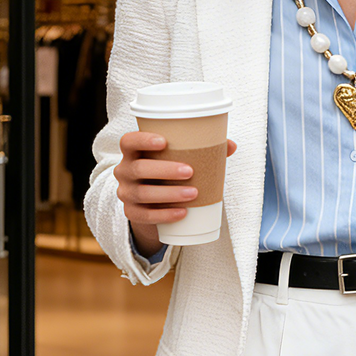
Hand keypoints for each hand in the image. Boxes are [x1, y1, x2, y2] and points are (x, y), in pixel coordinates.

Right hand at [115, 131, 237, 257]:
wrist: (152, 200)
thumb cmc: (167, 170)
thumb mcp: (178, 158)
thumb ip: (202, 149)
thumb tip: (231, 145)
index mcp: (134, 152)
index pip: (128, 141)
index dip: (143, 139)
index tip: (164, 141)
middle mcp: (124, 171)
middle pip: (138, 168)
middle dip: (164, 170)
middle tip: (190, 172)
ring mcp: (125, 193)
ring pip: (142, 193)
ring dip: (169, 194)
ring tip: (193, 193)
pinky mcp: (131, 212)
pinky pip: (145, 215)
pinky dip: (164, 215)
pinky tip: (182, 213)